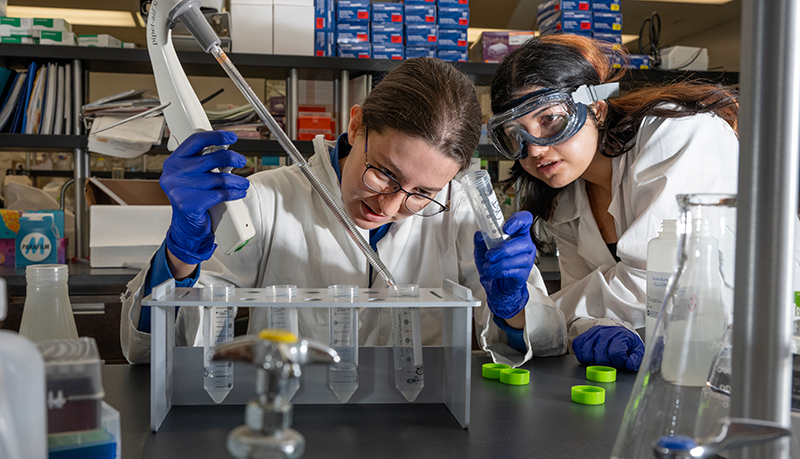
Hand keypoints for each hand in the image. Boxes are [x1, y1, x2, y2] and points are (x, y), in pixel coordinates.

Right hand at [160, 130, 249, 264]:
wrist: (186, 225)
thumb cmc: (192, 197)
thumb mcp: (192, 175)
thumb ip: (202, 161)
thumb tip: (225, 148)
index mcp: (174, 161)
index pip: (196, 141)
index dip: (216, 136)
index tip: (231, 137)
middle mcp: (174, 173)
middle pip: (212, 158)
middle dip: (232, 158)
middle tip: (242, 160)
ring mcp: (179, 189)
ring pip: (219, 178)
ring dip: (237, 180)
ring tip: (243, 183)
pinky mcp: (189, 204)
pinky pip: (221, 193)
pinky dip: (235, 192)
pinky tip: (239, 192)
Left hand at [474, 211, 535, 319]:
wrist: (495, 285)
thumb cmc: (493, 264)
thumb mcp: (481, 252)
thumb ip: (480, 242)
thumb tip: (479, 234)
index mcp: (517, 234)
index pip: (525, 220)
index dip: (518, 220)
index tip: (505, 228)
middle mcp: (526, 245)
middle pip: (522, 241)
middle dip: (503, 249)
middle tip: (489, 255)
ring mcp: (527, 260)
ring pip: (519, 258)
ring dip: (500, 262)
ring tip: (488, 266)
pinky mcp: (524, 274)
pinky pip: (515, 271)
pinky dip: (501, 271)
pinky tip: (494, 272)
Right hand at [572, 325, 644, 370]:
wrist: (614, 329)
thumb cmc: (624, 341)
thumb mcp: (637, 348)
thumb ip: (636, 358)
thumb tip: (630, 365)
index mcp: (620, 335)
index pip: (615, 353)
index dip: (618, 362)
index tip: (620, 362)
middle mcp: (604, 333)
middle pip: (600, 355)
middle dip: (606, 363)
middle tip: (610, 361)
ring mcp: (592, 334)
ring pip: (587, 353)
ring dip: (593, 361)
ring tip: (601, 359)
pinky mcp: (583, 336)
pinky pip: (578, 348)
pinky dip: (582, 355)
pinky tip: (591, 356)